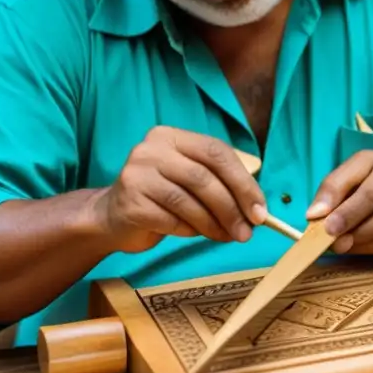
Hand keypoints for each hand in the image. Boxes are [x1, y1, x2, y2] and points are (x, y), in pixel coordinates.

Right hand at [95, 126, 266, 252]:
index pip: (217, 152)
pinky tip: (193, 233)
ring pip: (189, 201)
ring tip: (225, 237)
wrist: (111, 217)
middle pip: (204, 177)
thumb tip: (257, 211)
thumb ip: (219, 184)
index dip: (243, 182)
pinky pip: (171, 220)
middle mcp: (152, 149)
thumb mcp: (188, 179)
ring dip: (214, 224)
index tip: (260, 210)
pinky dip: (189, 231)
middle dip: (232, 207)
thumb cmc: (160, 198)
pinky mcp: (130, 202)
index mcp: (172, 136)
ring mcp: (137, 174)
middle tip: (247, 232)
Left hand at [306, 150, 372, 254]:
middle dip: (348, 218)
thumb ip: (335, 193)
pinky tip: (369, 248)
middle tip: (330, 237)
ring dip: (362, 237)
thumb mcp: (359, 182)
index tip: (314, 216)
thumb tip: (314, 215)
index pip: (355, 168)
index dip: (333, 193)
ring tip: (345, 246)